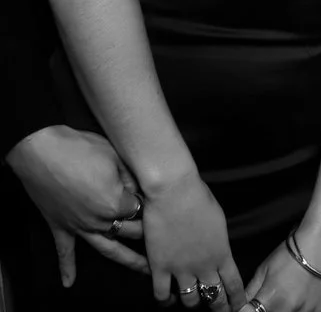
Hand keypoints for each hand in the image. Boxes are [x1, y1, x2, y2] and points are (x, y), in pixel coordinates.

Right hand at [5, 124, 148, 285]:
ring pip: (107, 249)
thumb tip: (140, 190)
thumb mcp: (116, 157)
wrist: (42, 151)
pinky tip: (69, 282)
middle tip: (167, 237)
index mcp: (115, 204)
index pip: (141, 209)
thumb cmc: (81, 149)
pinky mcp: (60, 226)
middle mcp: (99, 221)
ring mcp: (78, 226)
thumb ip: (132, 178)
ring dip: (127, 261)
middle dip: (148, 232)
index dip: (150, 203)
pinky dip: (67, 268)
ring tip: (146, 271)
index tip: (161, 201)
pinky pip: (64, 252)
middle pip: (130, 231)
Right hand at [141, 169, 244, 309]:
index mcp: (222, 252)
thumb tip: (217, 252)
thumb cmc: (200, 197)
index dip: (236, 299)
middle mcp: (204, 266)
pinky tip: (167, 300)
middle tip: (218, 311)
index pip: (233, 284)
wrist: (175, 191)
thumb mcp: (218, 221)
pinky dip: (165, 301)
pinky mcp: (159, 267)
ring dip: (192, 304)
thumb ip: (218, 242)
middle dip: (218, 307)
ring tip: (192, 303)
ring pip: (189, 301)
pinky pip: (162, 295)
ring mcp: (181, 269)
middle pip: (213, 297)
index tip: (238, 307)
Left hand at [241, 237, 320, 311]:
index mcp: (271, 300)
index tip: (246, 308)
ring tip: (282, 298)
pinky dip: (295, 311)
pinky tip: (295, 301)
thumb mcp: (264, 269)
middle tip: (267, 299)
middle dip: (262, 310)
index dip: (245, 311)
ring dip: (279, 310)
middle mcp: (287, 310)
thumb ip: (250, 292)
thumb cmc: (291, 252)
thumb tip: (238, 307)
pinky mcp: (318, 311)